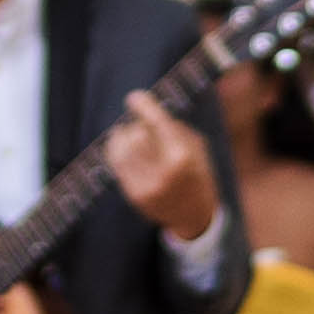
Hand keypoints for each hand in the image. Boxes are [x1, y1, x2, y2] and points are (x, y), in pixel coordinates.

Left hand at [104, 85, 214, 237]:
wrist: (195, 215)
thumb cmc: (197, 173)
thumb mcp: (197, 147)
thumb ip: (173, 128)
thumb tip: (146, 108)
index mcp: (183, 155)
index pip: (157, 122)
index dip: (143, 106)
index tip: (134, 97)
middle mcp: (163, 171)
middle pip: (135, 134)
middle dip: (135, 125)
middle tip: (140, 124)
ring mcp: (146, 185)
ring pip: (121, 149)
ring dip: (123, 136)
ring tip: (130, 135)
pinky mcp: (134, 195)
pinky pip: (116, 165)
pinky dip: (117, 151)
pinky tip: (124, 149)